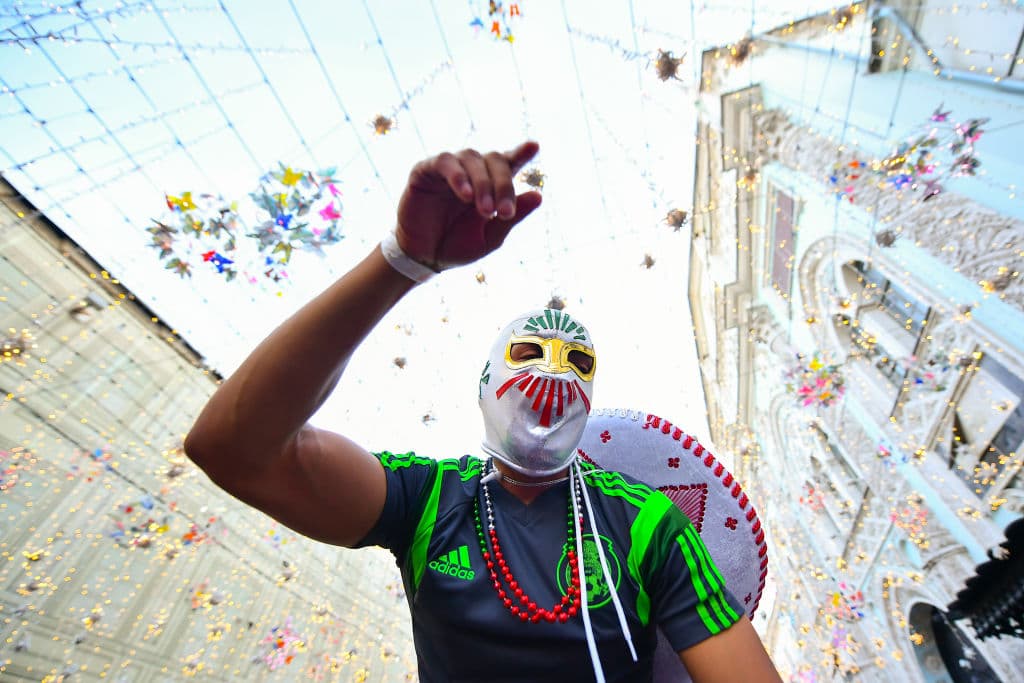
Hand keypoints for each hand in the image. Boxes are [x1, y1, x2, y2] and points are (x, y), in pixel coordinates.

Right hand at [395, 141, 542, 270]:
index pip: (509, 163)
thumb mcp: (490, 237)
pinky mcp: (426, 170)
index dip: (522, 153)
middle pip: (495, 159)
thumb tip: (539, 196)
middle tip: (504, 212)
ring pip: (472, 158)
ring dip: (483, 184)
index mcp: (491, 185)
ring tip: (485, 210)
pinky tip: (465, 195)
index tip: (534, 146)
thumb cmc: (457, 246)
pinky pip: (445, 162)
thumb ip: (513, 217)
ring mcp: (449, 169)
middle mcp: (472, 171)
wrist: (424, 257)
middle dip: (503, 185)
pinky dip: (458, 176)